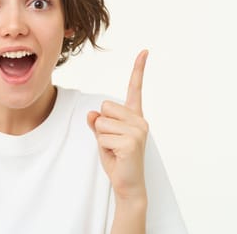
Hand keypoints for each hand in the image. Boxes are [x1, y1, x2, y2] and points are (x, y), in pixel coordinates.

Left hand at [88, 50, 148, 199]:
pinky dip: (103, 147)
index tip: (144, 51)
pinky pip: (102, 135)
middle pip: (104, 107)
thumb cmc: (117, 159)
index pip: (135, 89)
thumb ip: (97, 122)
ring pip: (101, 122)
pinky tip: (116, 155)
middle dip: (101, 125)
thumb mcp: (103, 137)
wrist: (127, 184)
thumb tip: (92, 113)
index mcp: (135, 116)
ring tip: (114, 149)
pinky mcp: (131, 142)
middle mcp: (140, 120)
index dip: (138, 69)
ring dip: (101, 138)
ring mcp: (138, 131)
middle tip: (113, 142)